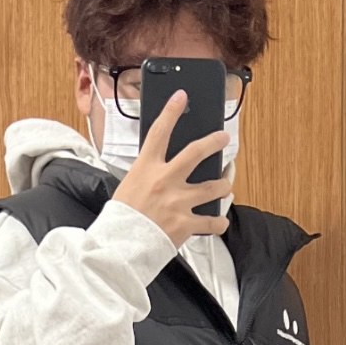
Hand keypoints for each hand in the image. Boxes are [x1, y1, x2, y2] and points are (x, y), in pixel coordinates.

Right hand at [112, 90, 230, 247]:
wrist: (120, 247)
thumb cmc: (121, 219)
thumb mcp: (127, 186)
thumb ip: (145, 175)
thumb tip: (157, 171)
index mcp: (147, 168)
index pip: (160, 131)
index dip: (171, 111)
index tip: (180, 97)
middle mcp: (165, 180)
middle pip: (196, 152)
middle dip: (214, 142)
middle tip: (223, 138)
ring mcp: (178, 202)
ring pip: (213, 187)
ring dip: (223, 185)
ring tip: (225, 185)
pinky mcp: (186, 224)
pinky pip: (211, 222)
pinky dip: (218, 222)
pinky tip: (220, 221)